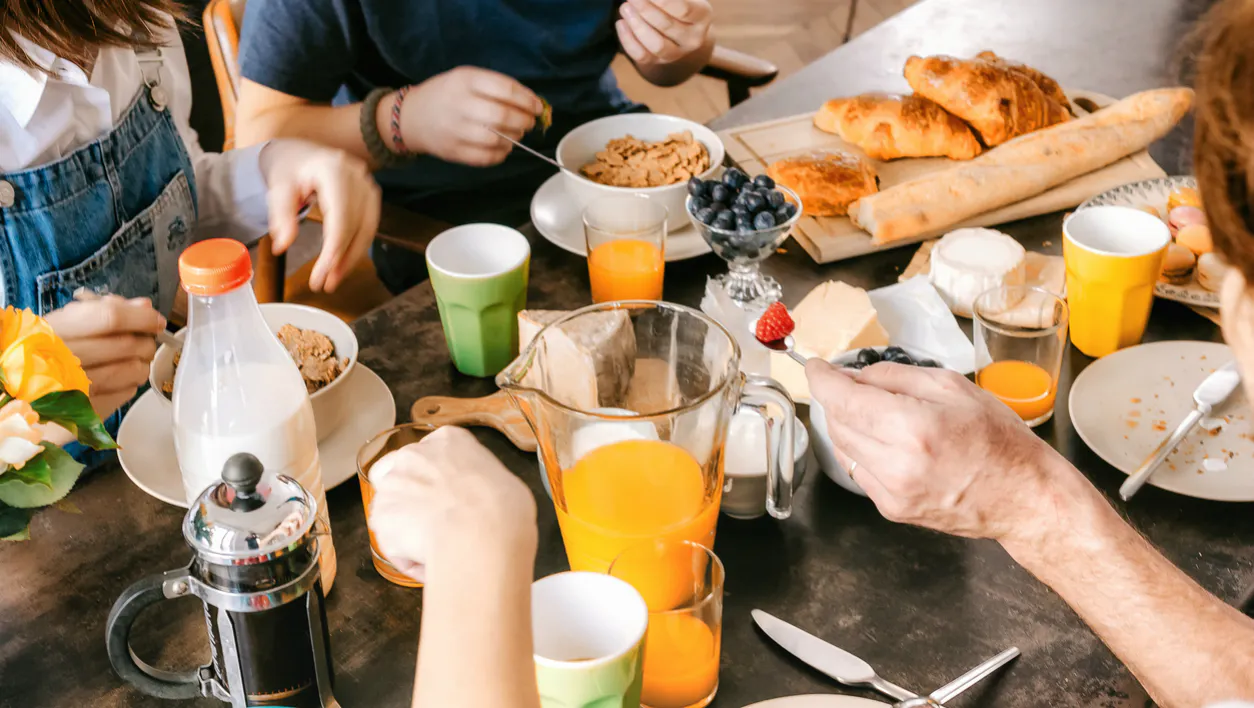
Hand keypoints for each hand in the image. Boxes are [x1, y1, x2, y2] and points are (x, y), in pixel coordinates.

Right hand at [44, 297, 164, 418]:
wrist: (16, 388)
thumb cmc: (43, 350)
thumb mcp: (63, 322)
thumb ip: (103, 310)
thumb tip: (144, 307)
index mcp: (55, 330)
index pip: (110, 318)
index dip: (141, 318)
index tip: (155, 320)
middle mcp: (63, 359)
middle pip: (128, 345)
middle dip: (146, 342)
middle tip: (144, 341)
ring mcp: (74, 389)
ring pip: (133, 371)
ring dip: (141, 363)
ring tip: (131, 359)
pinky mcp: (84, 413)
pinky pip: (126, 394)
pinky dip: (130, 383)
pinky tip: (119, 378)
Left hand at [259, 140, 381, 292]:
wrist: (301, 153)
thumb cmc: (289, 169)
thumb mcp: (278, 188)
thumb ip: (281, 215)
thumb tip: (282, 245)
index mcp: (334, 170)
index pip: (341, 217)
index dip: (335, 249)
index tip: (322, 273)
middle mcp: (357, 176)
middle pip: (356, 226)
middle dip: (342, 259)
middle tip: (325, 284)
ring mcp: (368, 185)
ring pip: (367, 229)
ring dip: (352, 257)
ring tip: (334, 279)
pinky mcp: (371, 195)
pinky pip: (369, 226)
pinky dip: (357, 247)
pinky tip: (343, 263)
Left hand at [367, 427, 536, 582]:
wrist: (483, 534)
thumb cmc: (503, 508)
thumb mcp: (503, 481)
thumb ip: (478, 483)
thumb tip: (478, 501)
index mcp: (448, 440)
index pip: (431, 453)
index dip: (437, 478)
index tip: (448, 497)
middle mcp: (414, 455)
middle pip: (400, 474)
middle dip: (410, 499)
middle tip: (434, 523)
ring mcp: (393, 485)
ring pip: (392, 511)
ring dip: (408, 531)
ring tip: (437, 552)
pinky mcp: (381, 517)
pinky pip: (394, 544)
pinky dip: (408, 558)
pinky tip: (432, 564)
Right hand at [396, 67, 542, 167]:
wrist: (411, 117)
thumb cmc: (446, 95)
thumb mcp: (467, 78)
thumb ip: (498, 87)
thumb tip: (533, 104)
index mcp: (465, 80)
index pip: (506, 89)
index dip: (528, 100)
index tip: (537, 107)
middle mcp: (460, 104)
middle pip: (503, 116)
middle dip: (524, 121)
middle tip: (529, 122)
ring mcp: (456, 130)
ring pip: (497, 139)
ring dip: (515, 138)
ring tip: (516, 134)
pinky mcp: (454, 152)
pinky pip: (487, 157)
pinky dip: (502, 154)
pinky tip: (503, 147)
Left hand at [617, 0, 713, 67]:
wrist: (678, 25)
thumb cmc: (675, 2)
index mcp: (702, 15)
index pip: (684, 9)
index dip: (663, 0)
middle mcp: (693, 38)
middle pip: (667, 25)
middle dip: (645, 9)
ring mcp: (677, 53)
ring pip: (656, 44)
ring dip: (636, 25)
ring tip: (625, 8)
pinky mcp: (659, 61)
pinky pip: (641, 55)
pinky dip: (628, 40)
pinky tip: (621, 23)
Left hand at [806, 359, 1079, 542]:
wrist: (1021, 497)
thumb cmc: (998, 440)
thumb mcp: (952, 387)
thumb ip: (894, 376)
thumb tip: (853, 375)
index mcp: (913, 427)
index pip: (842, 398)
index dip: (822, 379)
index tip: (816, 368)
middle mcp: (896, 463)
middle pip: (837, 421)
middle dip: (840, 399)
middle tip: (857, 386)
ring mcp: (891, 491)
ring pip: (843, 446)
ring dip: (850, 424)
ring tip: (882, 414)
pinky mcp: (891, 508)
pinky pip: (859, 470)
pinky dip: (865, 450)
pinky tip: (893, 444)